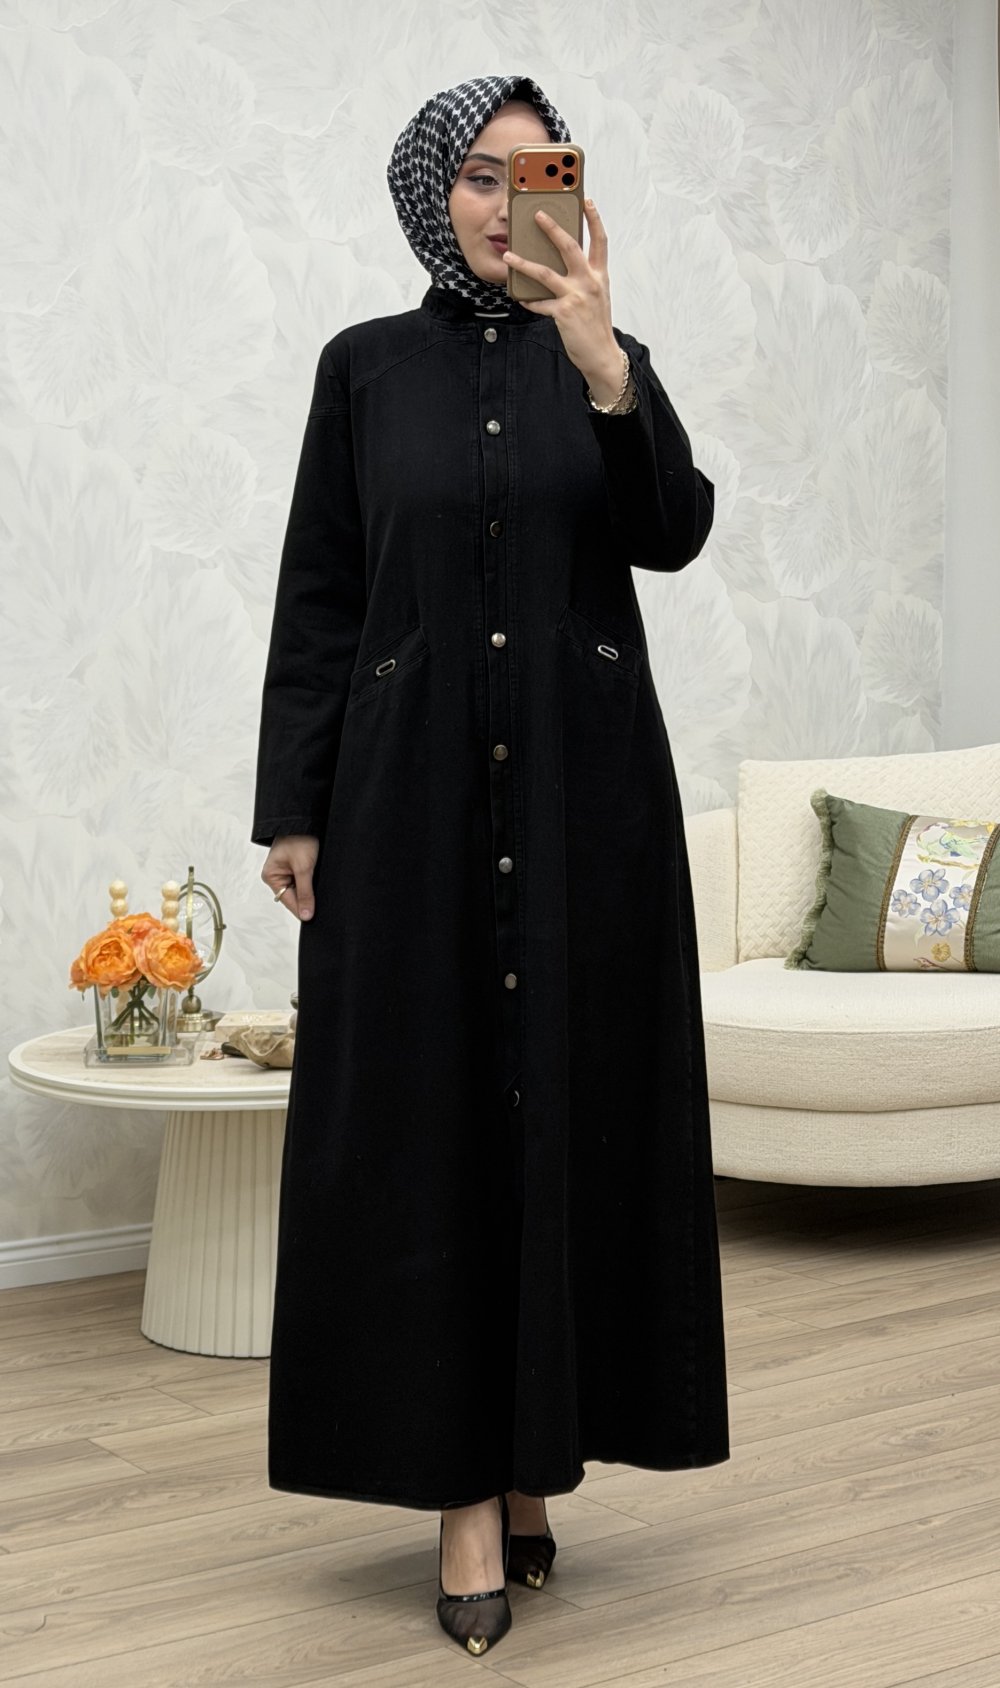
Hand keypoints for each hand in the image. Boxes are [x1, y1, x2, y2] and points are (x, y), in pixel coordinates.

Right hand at [262, 834, 318, 920]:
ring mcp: (286, 871)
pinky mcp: (296, 867)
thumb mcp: (304, 867)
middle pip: (294, 896)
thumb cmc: (299, 838)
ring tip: (317, 880)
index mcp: (271, 876)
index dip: (302, 909)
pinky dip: (312, 881)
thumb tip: (306, 915)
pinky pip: (304, 881)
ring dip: (310, 888)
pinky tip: (317, 877)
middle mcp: (277, 875)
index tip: (314, 917)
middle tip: (321, 897)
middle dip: (307, 897)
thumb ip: (305, 893)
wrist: (305, 820)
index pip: (288, 901)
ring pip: (301, 889)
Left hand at [502, 199, 620, 389]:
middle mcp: (589, 282)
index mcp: (599, 275)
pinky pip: (539, 303)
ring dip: (523, 263)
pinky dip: (528, 300)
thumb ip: (583, 278)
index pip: (600, 241)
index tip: (587, 201)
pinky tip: (519, 297)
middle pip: (569, 246)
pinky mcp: (563, 313)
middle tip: (537, 214)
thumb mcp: (596, 296)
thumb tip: (560, 265)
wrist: (602, 354)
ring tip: (509, 255)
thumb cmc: (596, 325)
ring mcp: (575, 296)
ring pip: (545, 273)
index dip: (594, 219)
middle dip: (552, 227)